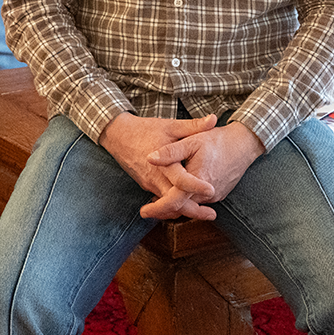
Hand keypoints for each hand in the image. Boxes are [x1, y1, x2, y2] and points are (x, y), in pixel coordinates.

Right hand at [100, 113, 220, 219]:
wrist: (119, 136)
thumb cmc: (146, 130)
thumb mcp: (170, 125)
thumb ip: (193, 126)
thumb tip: (214, 119)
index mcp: (163, 163)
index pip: (180, 180)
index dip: (196, 187)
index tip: (212, 190)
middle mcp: (155, 178)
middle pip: (174, 202)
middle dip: (194, 211)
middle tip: (212, 215)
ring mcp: (150, 184)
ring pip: (168, 204)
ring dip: (185, 210)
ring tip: (204, 212)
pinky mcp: (147, 186)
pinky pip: (162, 200)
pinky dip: (175, 205)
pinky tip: (187, 205)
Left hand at [144, 122, 264, 219]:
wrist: (244, 144)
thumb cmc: (218, 140)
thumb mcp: (191, 140)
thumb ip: (171, 152)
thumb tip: (150, 158)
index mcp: (198, 180)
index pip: (174, 202)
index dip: (157, 208)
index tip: (143, 211)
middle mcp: (207, 194)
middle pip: (181, 209)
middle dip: (163, 211)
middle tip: (147, 210)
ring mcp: (215, 196)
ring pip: (190, 207)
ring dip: (175, 206)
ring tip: (158, 202)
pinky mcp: (219, 195)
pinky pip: (199, 202)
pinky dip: (187, 201)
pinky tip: (178, 194)